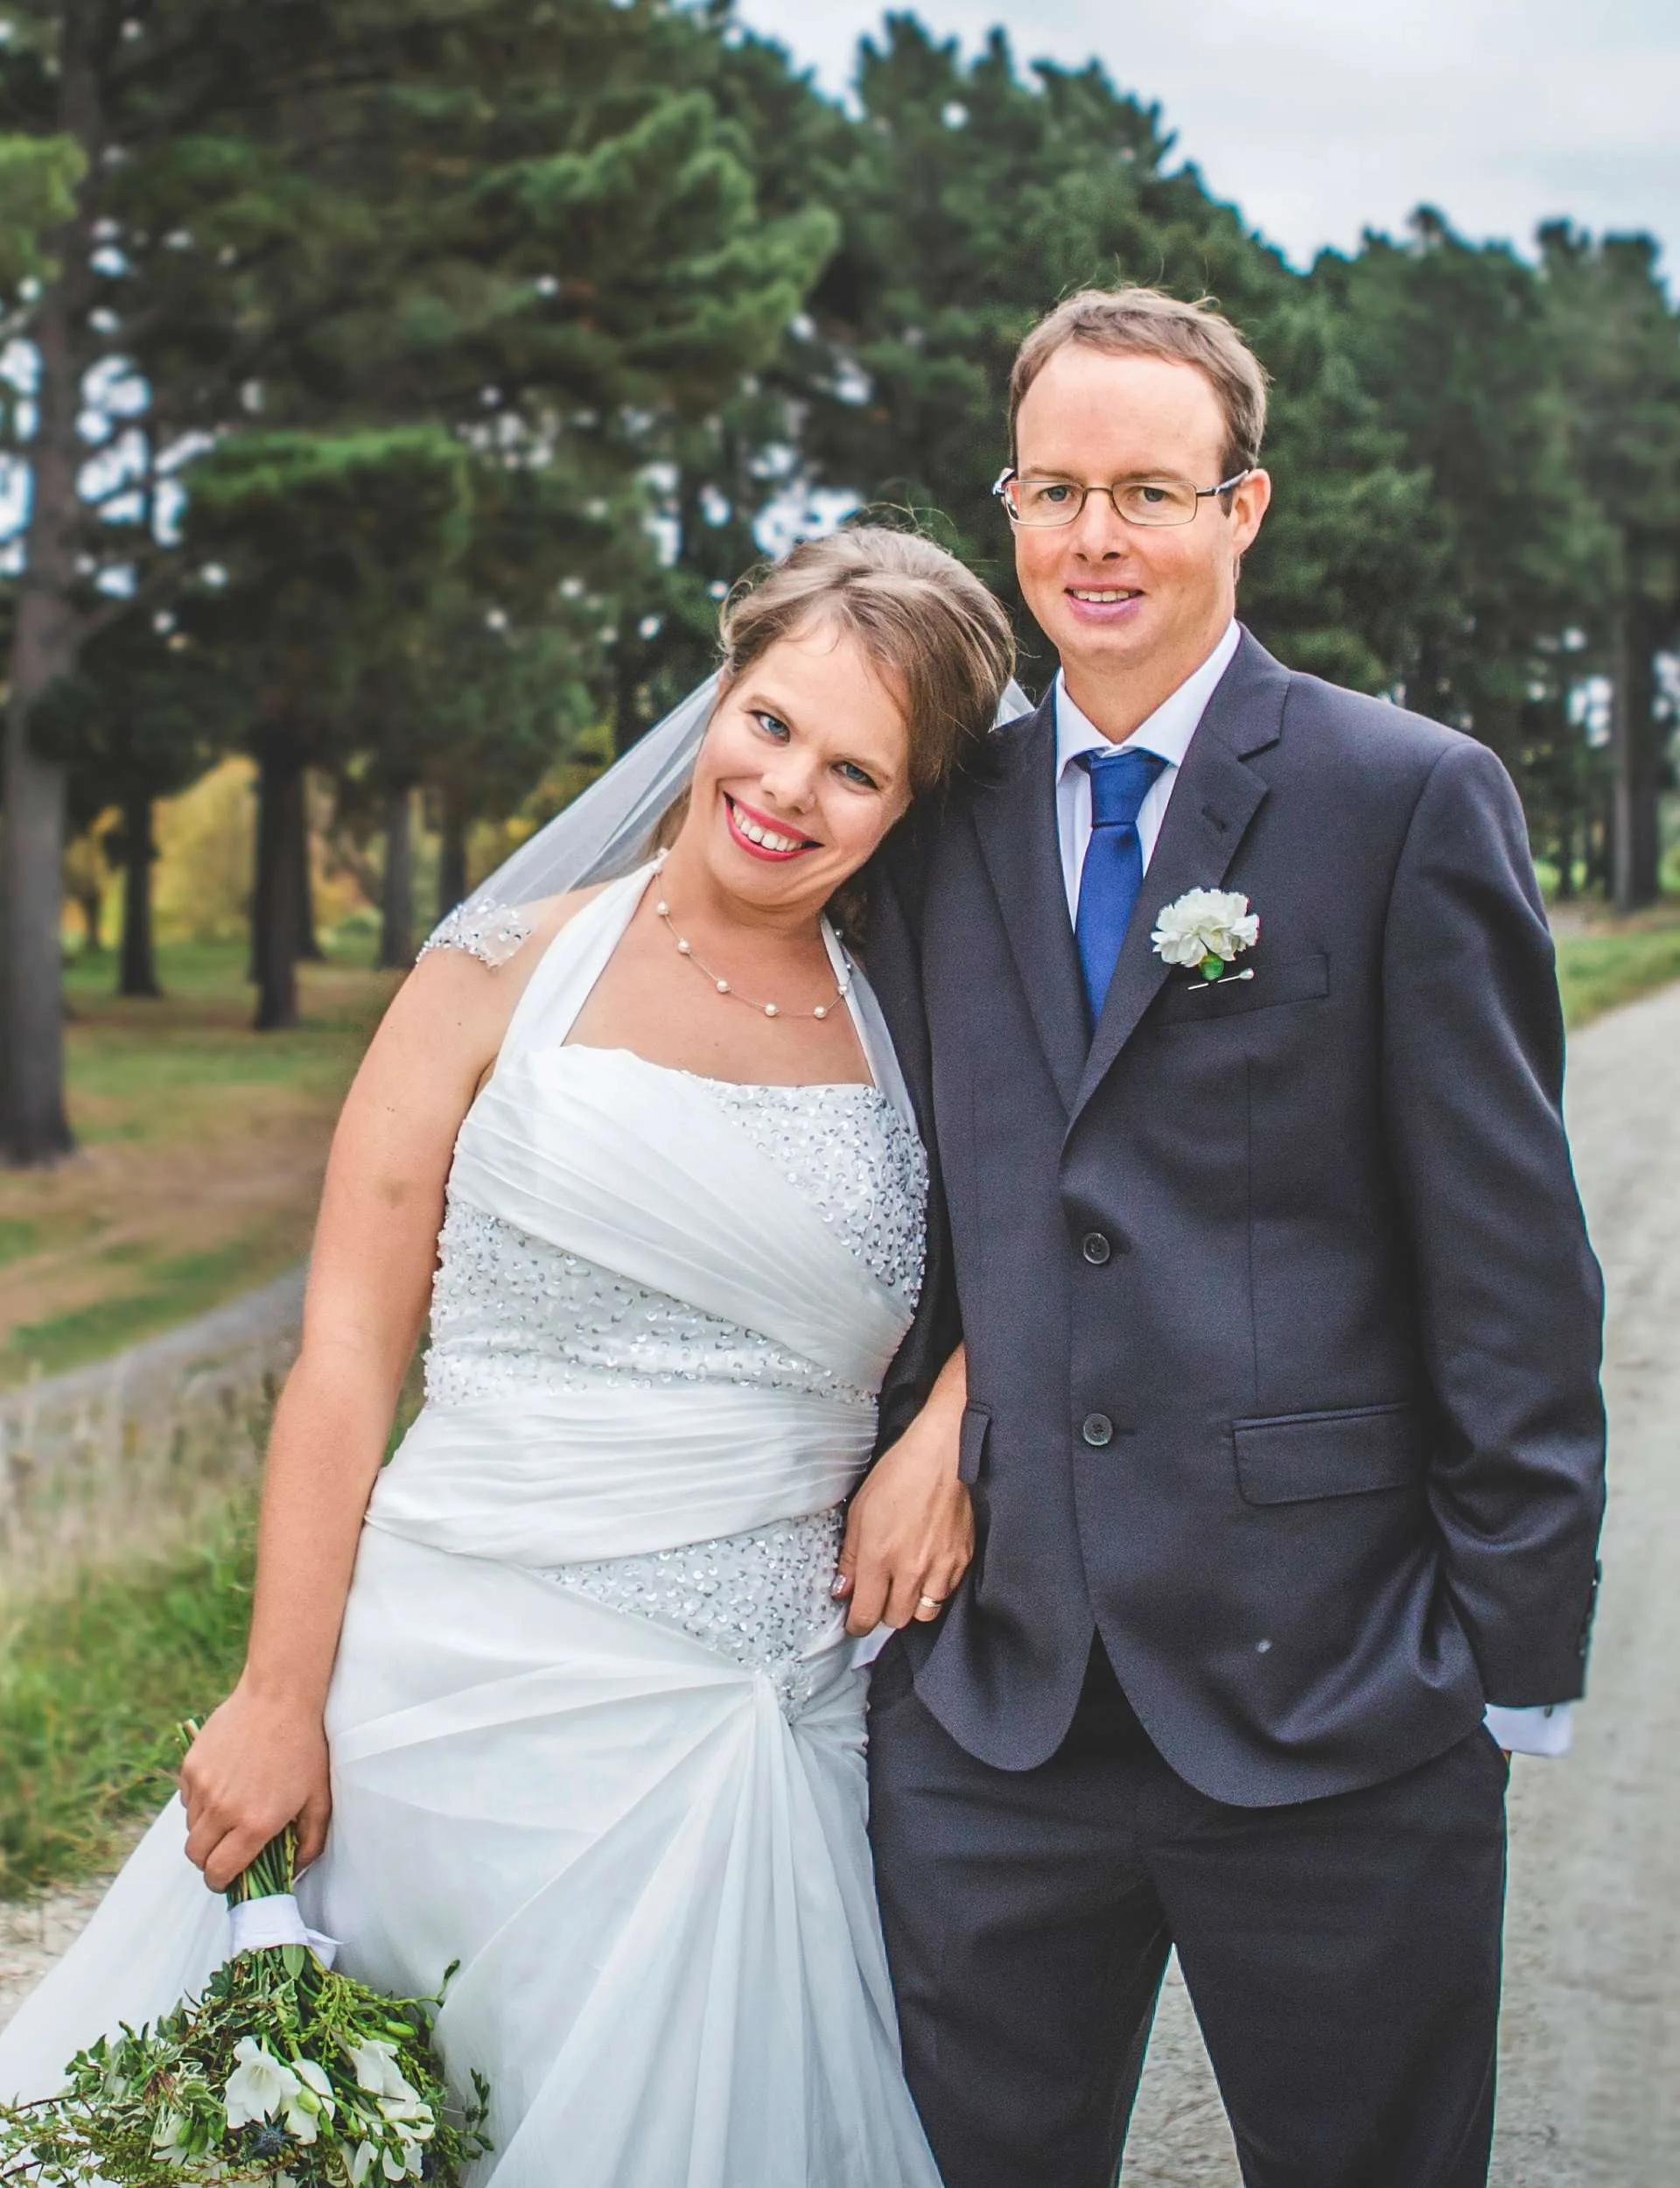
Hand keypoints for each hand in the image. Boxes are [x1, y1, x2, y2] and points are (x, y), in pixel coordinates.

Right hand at [179, 1684, 331, 1893]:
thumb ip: (310, 1842)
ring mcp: (203, 1787)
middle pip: (196, 1856)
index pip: (219, 1872)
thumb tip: (293, 1869)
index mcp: (254, 1823)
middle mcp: (223, 1809)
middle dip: (209, 1861)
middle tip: (226, 1850)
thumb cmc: (304, 1747)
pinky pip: (187, 1799)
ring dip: (206, 1830)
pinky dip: (200, 1802)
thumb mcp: (319, 1798)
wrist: (279, 1697)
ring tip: (231, 1812)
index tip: (227, 1878)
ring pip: (191, 1828)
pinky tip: (224, 1785)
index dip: (221, 1882)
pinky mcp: (191, 1766)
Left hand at [836, 1353, 973, 1634]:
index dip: (857, 1624)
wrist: (946, 1455)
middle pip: (896, 1620)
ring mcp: (941, 1568)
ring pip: (924, 1613)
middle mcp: (912, 1570)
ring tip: (905, 1585)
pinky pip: (947, 1593)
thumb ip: (851, 1556)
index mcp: (881, 1557)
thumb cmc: (899, 1474)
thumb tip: (843, 1589)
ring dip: (911, 1605)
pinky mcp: (963, 1560)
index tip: (854, 1620)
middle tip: (879, 1594)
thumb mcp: (860, 1510)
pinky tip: (928, 1570)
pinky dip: (935, 1589)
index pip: (866, 1615)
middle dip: (883, 1612)